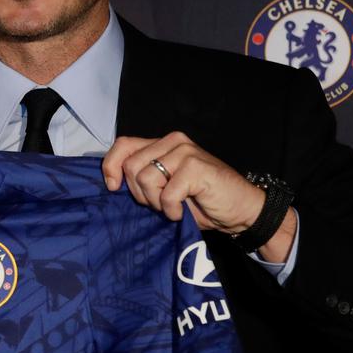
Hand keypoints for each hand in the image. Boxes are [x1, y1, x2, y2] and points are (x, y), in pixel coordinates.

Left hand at [101, 132, 295, 261]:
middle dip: (140, 193)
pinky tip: (183, 211)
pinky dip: (171, 210)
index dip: (111, 166)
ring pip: (145, 179)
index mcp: (163, 143)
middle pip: (131, 166)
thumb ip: (144, 177)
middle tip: (161, 203)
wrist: (240, 210)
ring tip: (174, 205)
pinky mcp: (195, 167)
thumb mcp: (165, 187)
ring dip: (157, 202)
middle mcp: (173, 141)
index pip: (123, 144)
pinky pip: (166, 194)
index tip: (113, 187)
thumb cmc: (202, 202)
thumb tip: (112, 182)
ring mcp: (185, 151)